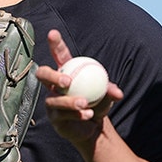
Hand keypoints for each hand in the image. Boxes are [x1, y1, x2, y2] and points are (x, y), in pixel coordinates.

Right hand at [35, 29, 123, 146]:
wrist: (94, 127)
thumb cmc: (98, 104)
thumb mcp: (106, 95)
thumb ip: (110, 91)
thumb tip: (117, 93)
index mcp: (66, 72)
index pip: (58, 55)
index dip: (54, 44)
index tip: (53, 34)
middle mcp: (54, 86)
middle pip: (43, 75)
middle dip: (52, 75)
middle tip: (67, 81)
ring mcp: (51, 102)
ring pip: (53, 99)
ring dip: (68, 101)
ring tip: (84, 103)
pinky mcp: (54, 118)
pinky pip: (61, 115)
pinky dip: (76, 114)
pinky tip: (88, 115)